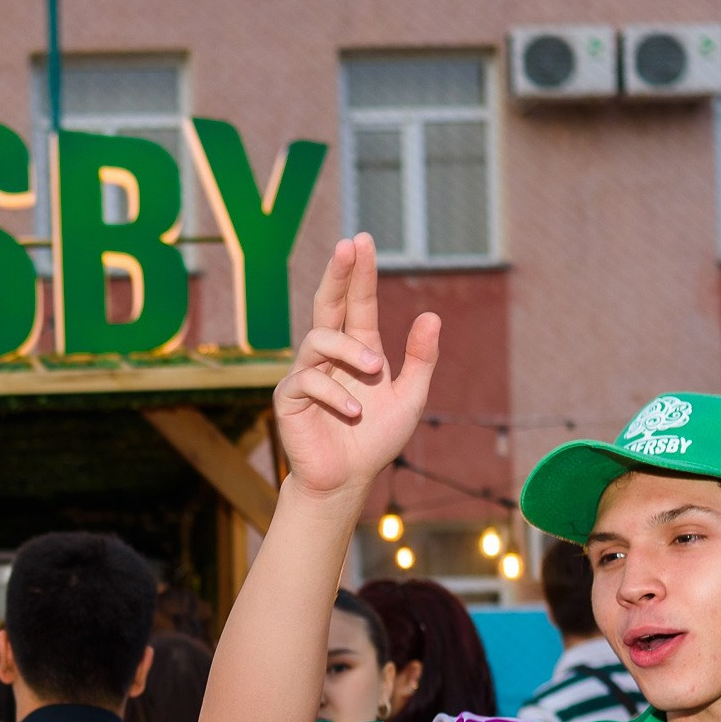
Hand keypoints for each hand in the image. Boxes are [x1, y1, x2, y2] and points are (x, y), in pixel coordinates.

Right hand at [273, 233, 441, 501]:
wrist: (347, 480)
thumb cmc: (374, 440)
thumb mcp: (410, 398)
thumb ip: (420, 359)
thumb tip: (431, 315)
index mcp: (357, 349)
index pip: (357, 302)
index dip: (360, 273)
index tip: (361, 240)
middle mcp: (329, 355)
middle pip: (329, 303)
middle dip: (339, 274)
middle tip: (347, 245)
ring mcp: (306, 373)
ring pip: (320, 339)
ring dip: (350, 350)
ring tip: (374, 370)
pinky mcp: (289, 397)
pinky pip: (308, 380)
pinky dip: (335, 394)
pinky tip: (353, 412)